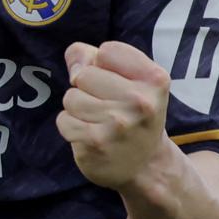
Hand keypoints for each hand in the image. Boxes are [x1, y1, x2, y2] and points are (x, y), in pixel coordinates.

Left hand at [56, 40, 172, 189]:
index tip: (117, 83)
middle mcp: (140, 101)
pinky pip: (63, 120)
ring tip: (99, 122)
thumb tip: (73, 57)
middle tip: (108, 107)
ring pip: (71, 97)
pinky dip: (71, 127)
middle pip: (84, 74)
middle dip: (88, 88)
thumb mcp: (132, 81)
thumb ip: (98, 59)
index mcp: (154, 79)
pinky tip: (91, 136)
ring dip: (78, 109)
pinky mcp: (95, 143)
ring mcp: (117, 124)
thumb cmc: (135, 115)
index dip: (105, 65)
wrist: (147, 167)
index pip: (107, 51)